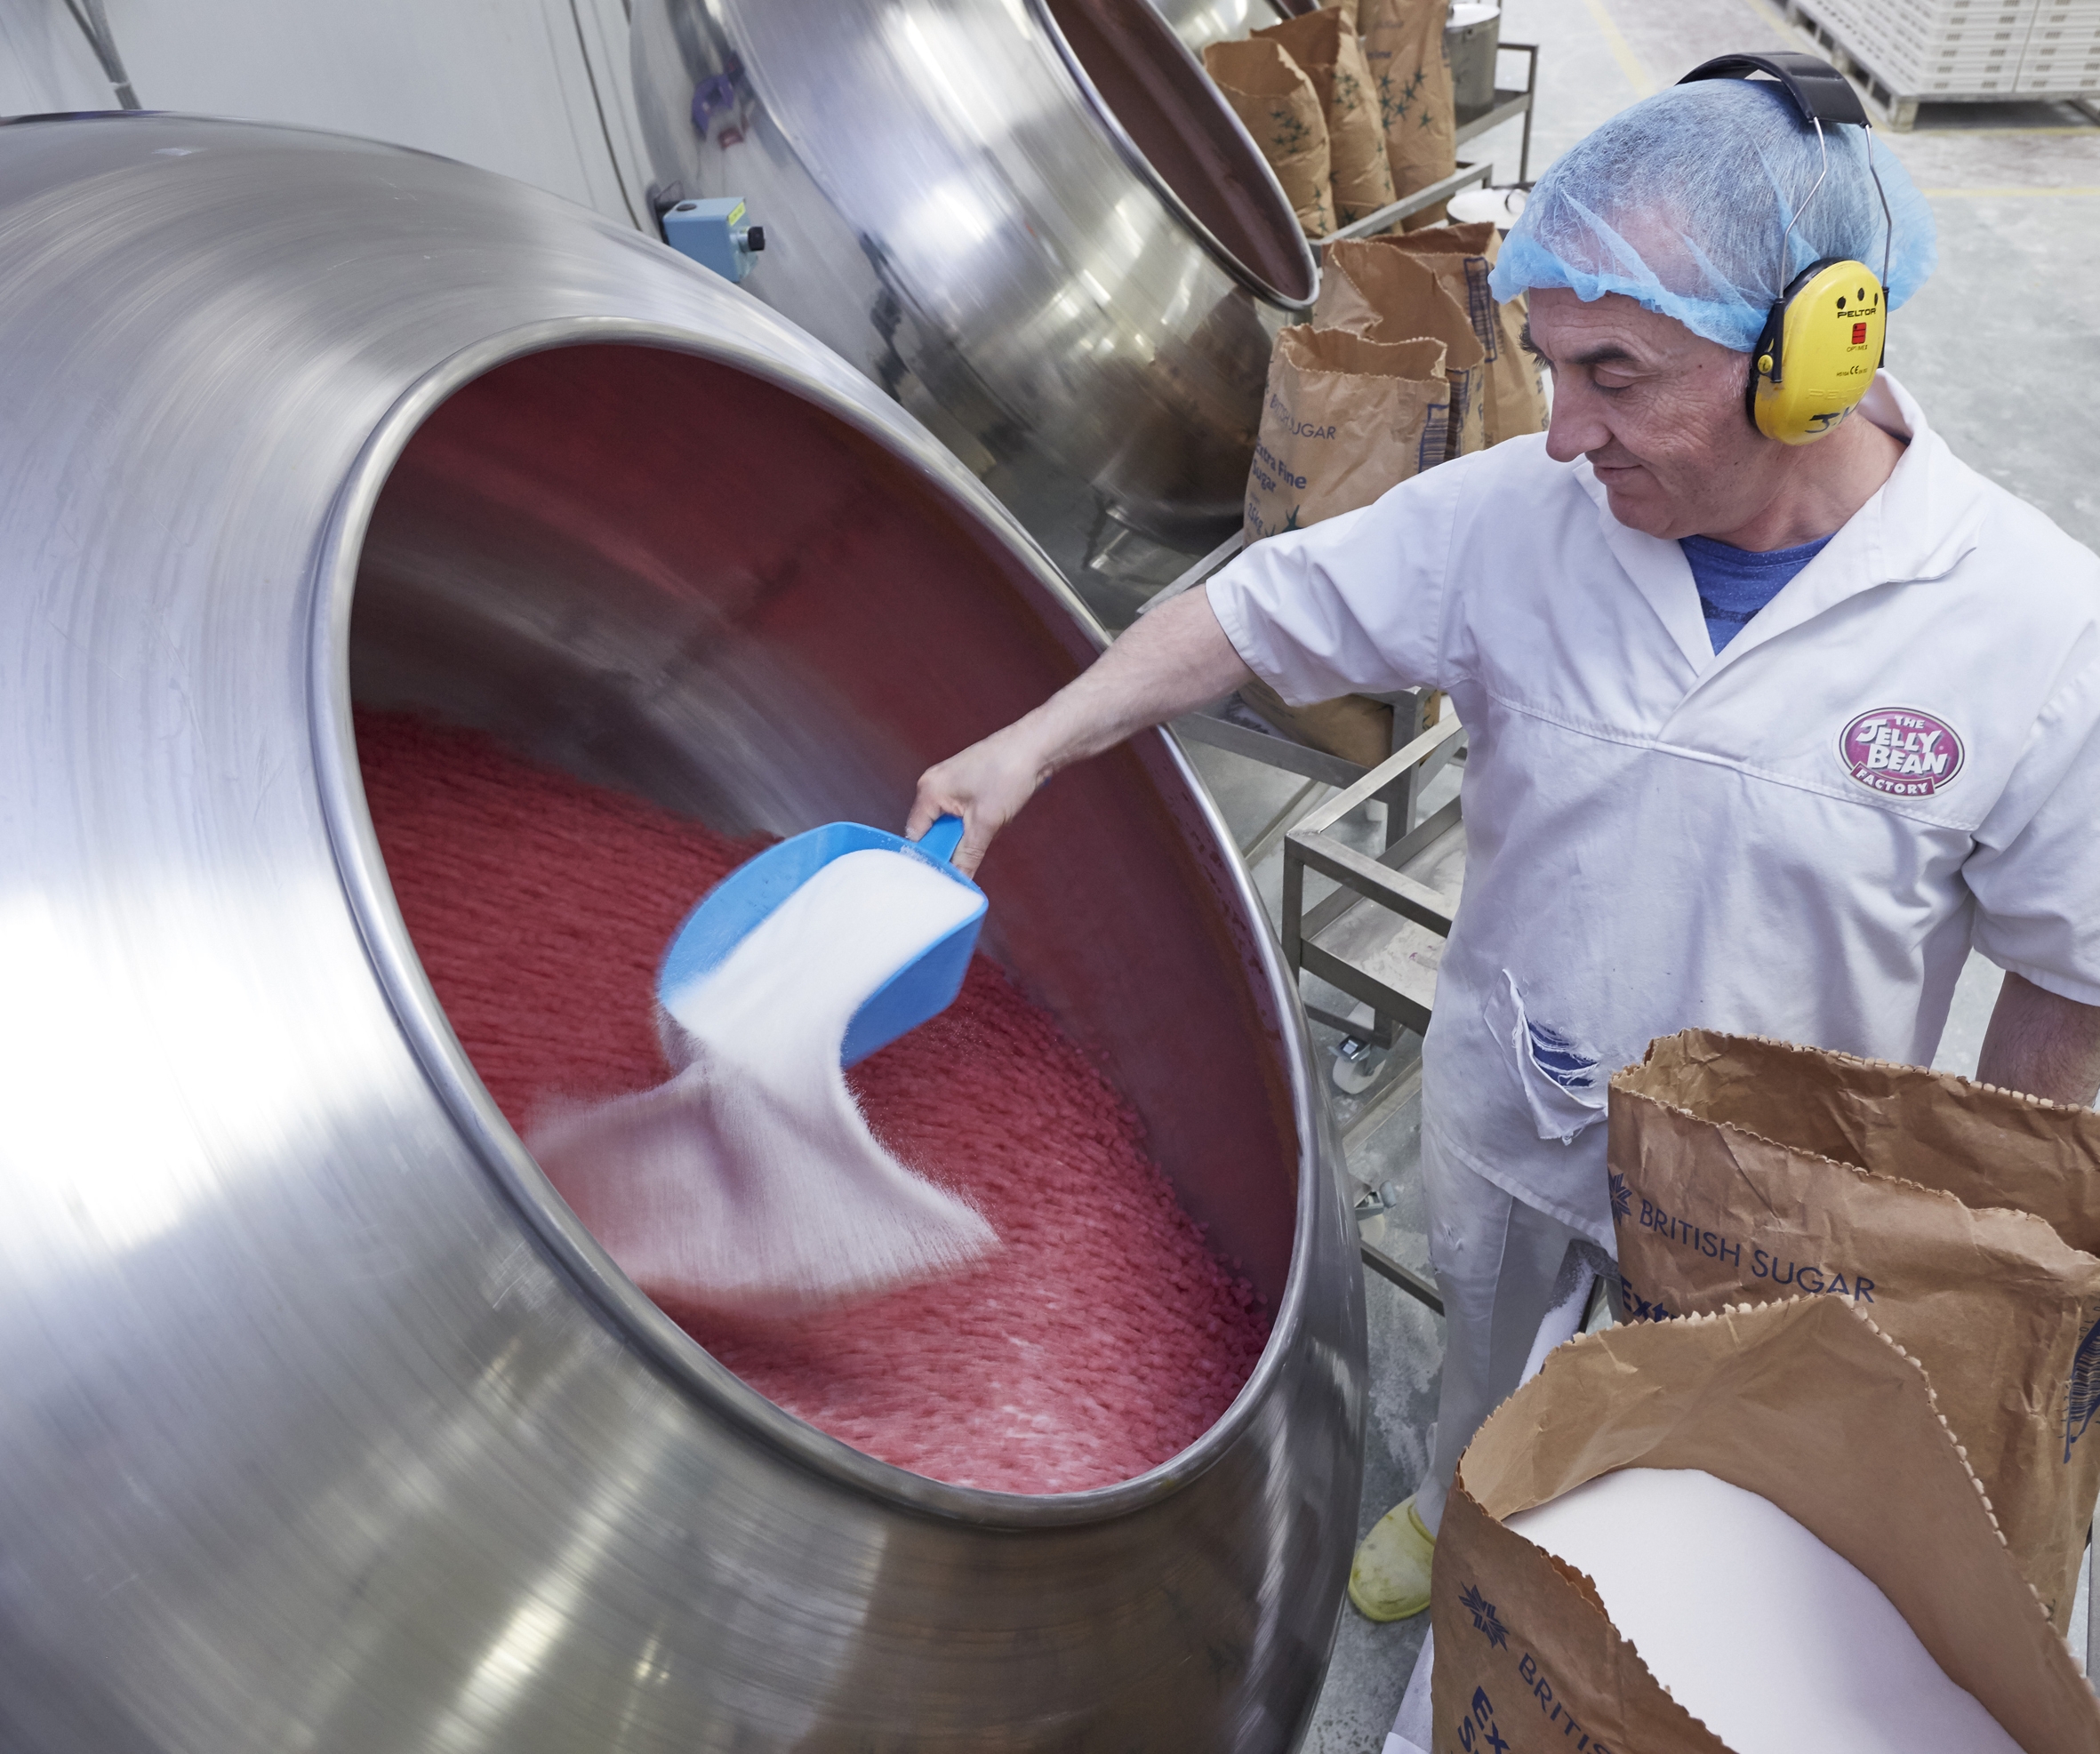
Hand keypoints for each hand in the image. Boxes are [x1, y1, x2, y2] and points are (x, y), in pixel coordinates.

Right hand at [906, 723, 1047, 877]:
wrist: (1037, 746)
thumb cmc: (1009, 771)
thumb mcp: (986, 823)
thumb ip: (968, 855)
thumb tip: (959, 878)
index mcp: (929, 791)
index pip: (916, 835)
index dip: (931, 856)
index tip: (946, 872)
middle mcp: (934, 785)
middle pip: (933, 830)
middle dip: (955, 843)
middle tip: (976, 845)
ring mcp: (950, 783)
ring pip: (951, 824)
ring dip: (969, 833)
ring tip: (991, 824)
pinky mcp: (967, 784)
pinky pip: (963, 814)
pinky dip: (977, 822)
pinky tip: (995, 817)